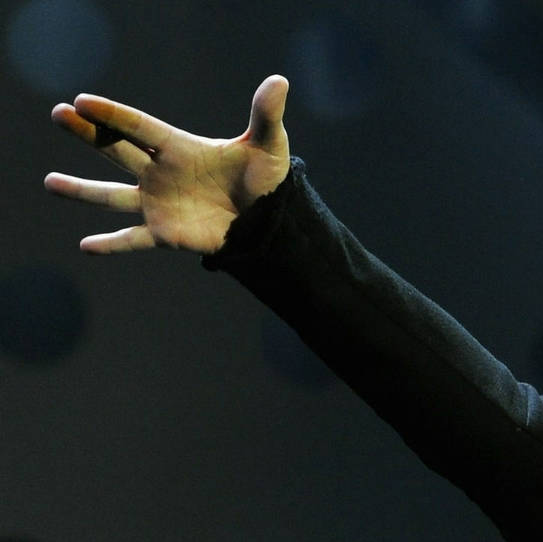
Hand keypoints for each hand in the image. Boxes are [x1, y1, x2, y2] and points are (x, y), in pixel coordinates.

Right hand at [44, 75, 291, 254]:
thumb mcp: (268, 145)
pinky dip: (111, 244)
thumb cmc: (267, 179)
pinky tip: (86, 247)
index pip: (139, 127)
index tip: (82, 101)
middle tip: (59, 114)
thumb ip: (266, 114)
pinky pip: (132, 239)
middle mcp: (160, 173)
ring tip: (50, 183)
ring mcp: (158, 204)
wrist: (270, 221)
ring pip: (112, 197)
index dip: (113, 114)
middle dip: (88, 133)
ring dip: (82, 191)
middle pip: (116, 150)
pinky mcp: (165, 234)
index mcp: (178, 148)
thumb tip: (280, 81)